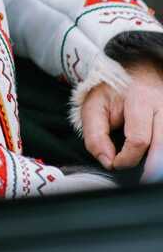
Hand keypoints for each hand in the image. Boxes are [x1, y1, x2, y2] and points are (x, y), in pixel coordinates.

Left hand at [81, 62, 162, 180]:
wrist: (136, 72)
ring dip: (159, 163)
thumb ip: (95, 134)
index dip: (127, 159)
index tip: (115, 163)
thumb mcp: (94, 106)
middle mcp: (162, 105)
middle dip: (151, 169)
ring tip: (149, 174)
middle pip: (162, 147)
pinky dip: (161, 154)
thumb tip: (107, 161)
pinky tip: (155, 160)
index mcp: (140, 99)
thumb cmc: (114, 91)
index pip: (139, 140)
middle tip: (140, 180)